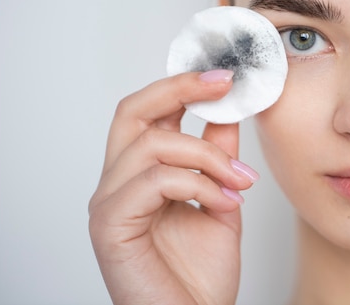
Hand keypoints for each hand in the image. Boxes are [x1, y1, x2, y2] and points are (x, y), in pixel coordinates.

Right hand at [88, 70, 257, 304]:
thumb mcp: (220, 197)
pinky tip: (226, 203)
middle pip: (132, 111)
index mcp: (140, 173)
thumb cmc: (200, 273)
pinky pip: (154, 181)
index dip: (183, 86)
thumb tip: (228, 110)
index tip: (225, 75)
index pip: (149, 112)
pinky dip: (198, 185)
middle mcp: (118, 182)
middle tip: (223, 84)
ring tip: (241, 181)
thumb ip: (218, 155)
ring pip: (153, 144)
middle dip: (180, 88)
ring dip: (208, 156)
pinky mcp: (110, 225)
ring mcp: (109, 203)